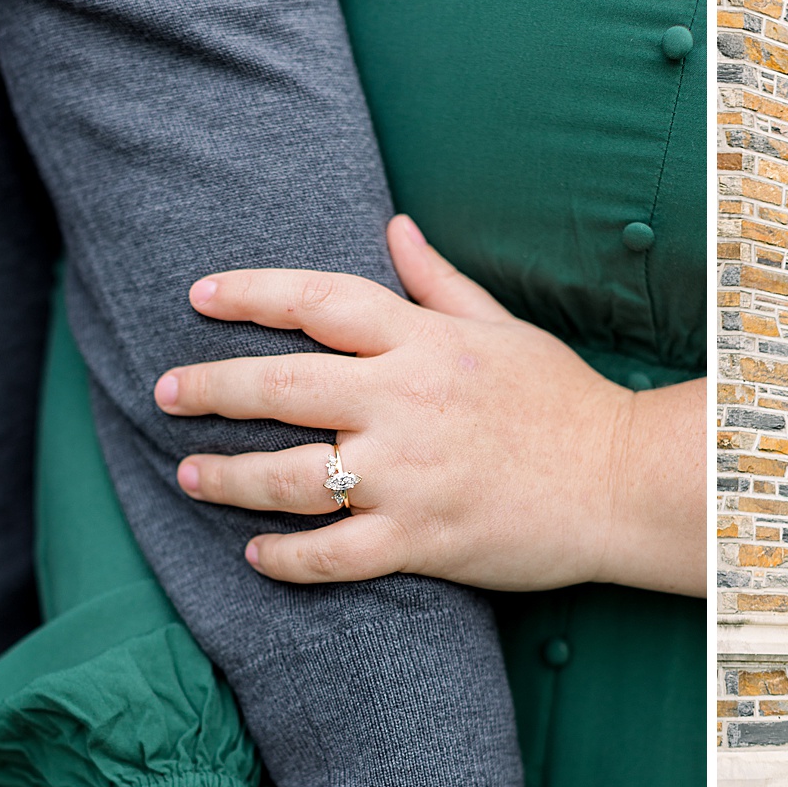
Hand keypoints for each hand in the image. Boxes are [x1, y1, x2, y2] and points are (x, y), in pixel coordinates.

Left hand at [157, 215, 704, 595]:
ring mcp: (409, 475)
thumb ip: (438, 282)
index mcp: (423, 342)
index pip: (315, 301)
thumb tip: (394, 227)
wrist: (622, 482)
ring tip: (190, 474)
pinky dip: (286, 559)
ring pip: (291, 476)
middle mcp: (404, 403)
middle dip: (210, 387)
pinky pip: (334, 554)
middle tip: (166, 393)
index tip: (198, 298)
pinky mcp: (422, 538)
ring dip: (229, 477)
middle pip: (280, 386)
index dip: (249, 293)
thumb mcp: (504, 328)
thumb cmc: (565, 402)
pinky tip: (256, 556)